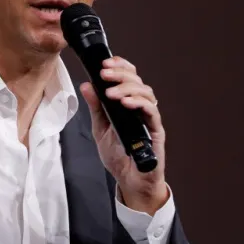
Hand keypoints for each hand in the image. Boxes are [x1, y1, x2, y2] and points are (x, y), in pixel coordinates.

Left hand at [79, 56, 168, 214]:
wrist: (129, 180)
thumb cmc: (118, 156)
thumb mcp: (100, 129)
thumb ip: (96, 108)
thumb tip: (87, 85)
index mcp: (127, 104)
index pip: (128, 78)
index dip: (120, 66)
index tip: (105, 63)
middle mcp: (140, 108)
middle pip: (137, 81)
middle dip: (120, 74)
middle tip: (104, 73)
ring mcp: (149, 118)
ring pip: (146, 92)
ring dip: (127, 88)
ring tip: (111, 93)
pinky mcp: (156, 131)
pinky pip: (152, 112)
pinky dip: (139, 104)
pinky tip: (126, 103)